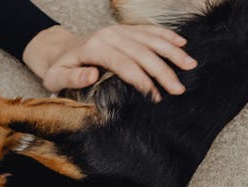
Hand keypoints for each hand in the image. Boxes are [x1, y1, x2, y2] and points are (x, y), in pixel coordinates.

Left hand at [23, 24, 196, 100]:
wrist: (59, 50)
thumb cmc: (59, 69)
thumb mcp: (56, 78)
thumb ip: (72, 78)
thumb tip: (92, 75)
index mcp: (94, 48)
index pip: (124, 65)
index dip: (142, 81)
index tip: (155, 96)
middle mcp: (109, 35)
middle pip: (142, 53)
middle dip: (163, 71)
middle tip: (179, 88)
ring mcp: (119, 30)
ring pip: (151, 39)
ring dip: (172, 52)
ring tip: (191, 66)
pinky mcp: (126, 29)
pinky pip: (149, 30)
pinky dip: (167, 36)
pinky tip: (182, 44)